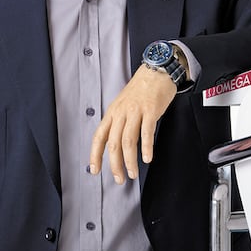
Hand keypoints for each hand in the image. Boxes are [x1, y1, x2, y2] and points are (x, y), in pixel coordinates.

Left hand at [89, 65, 176, 182]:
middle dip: (115, 164)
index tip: (94, 170)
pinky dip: (146, 147)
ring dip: (129, 161)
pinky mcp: (150, 110)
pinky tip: (147, 158)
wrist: (156, 71)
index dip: (95, 155)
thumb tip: (115, 145)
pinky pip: (147, 132)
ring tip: (133, 173)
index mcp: (112, 113)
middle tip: (119, 179)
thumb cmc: (140, 90)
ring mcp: (135, 111)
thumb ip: (119, 122)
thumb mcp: (122, 105)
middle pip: (113, 143)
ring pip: (128, 141)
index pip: (99, 137)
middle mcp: (121, 112)